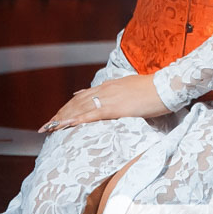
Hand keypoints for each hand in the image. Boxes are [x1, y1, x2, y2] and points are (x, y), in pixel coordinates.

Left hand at [39, 74, 170, 132]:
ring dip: (62, 118)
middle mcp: (105, 90)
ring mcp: (108, 98)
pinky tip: (64, 125)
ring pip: (78, 108)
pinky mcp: (114, 108)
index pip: (83, 96)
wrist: (166, 87)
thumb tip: (111, 100)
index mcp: (109, 86)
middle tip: (46, 125)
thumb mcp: (133, 90)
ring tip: (49, 127)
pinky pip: (89, 115)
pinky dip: (74, 120)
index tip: (58, 116)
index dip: (68, 106)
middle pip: (76, 102)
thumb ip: (119, 94)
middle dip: (60, 114)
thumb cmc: (154, 91)